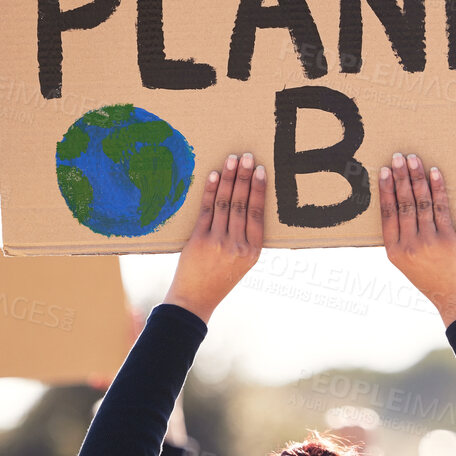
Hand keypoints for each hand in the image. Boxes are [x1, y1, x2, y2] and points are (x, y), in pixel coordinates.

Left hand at [163, 152, 264, 322]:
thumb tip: (247, 203)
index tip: (260, 170)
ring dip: (228, 179)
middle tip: (246, 156)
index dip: (258, 189)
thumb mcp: (242, 262)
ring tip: (232, 160)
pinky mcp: (200, 240)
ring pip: (225, 203)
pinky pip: (207, 210)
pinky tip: (213, 176)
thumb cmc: (219, 279)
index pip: (257, 213)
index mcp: (253, 251)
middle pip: (241, 203)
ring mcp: (218, 242)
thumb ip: (246, 238)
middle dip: (244, 177)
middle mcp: (238, 245)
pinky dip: (210, 191)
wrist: (195, 299)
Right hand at [379, 152, 455, 325]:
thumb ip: (400, 237)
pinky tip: (434, 173)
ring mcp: (429, 242)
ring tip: (414, 159)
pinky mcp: (448, 239)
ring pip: (421, 203)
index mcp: (394, 251)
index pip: (387, 214)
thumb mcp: (405, 262)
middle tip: (398, 156)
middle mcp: (409, 245)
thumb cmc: (429, 277)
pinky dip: (437, 188)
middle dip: (400, 177)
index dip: (385, 190)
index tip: (383, 171)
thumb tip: (397, 202)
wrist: (453, 296)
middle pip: (403, 204)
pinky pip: (440, 208)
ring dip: (417, 178)